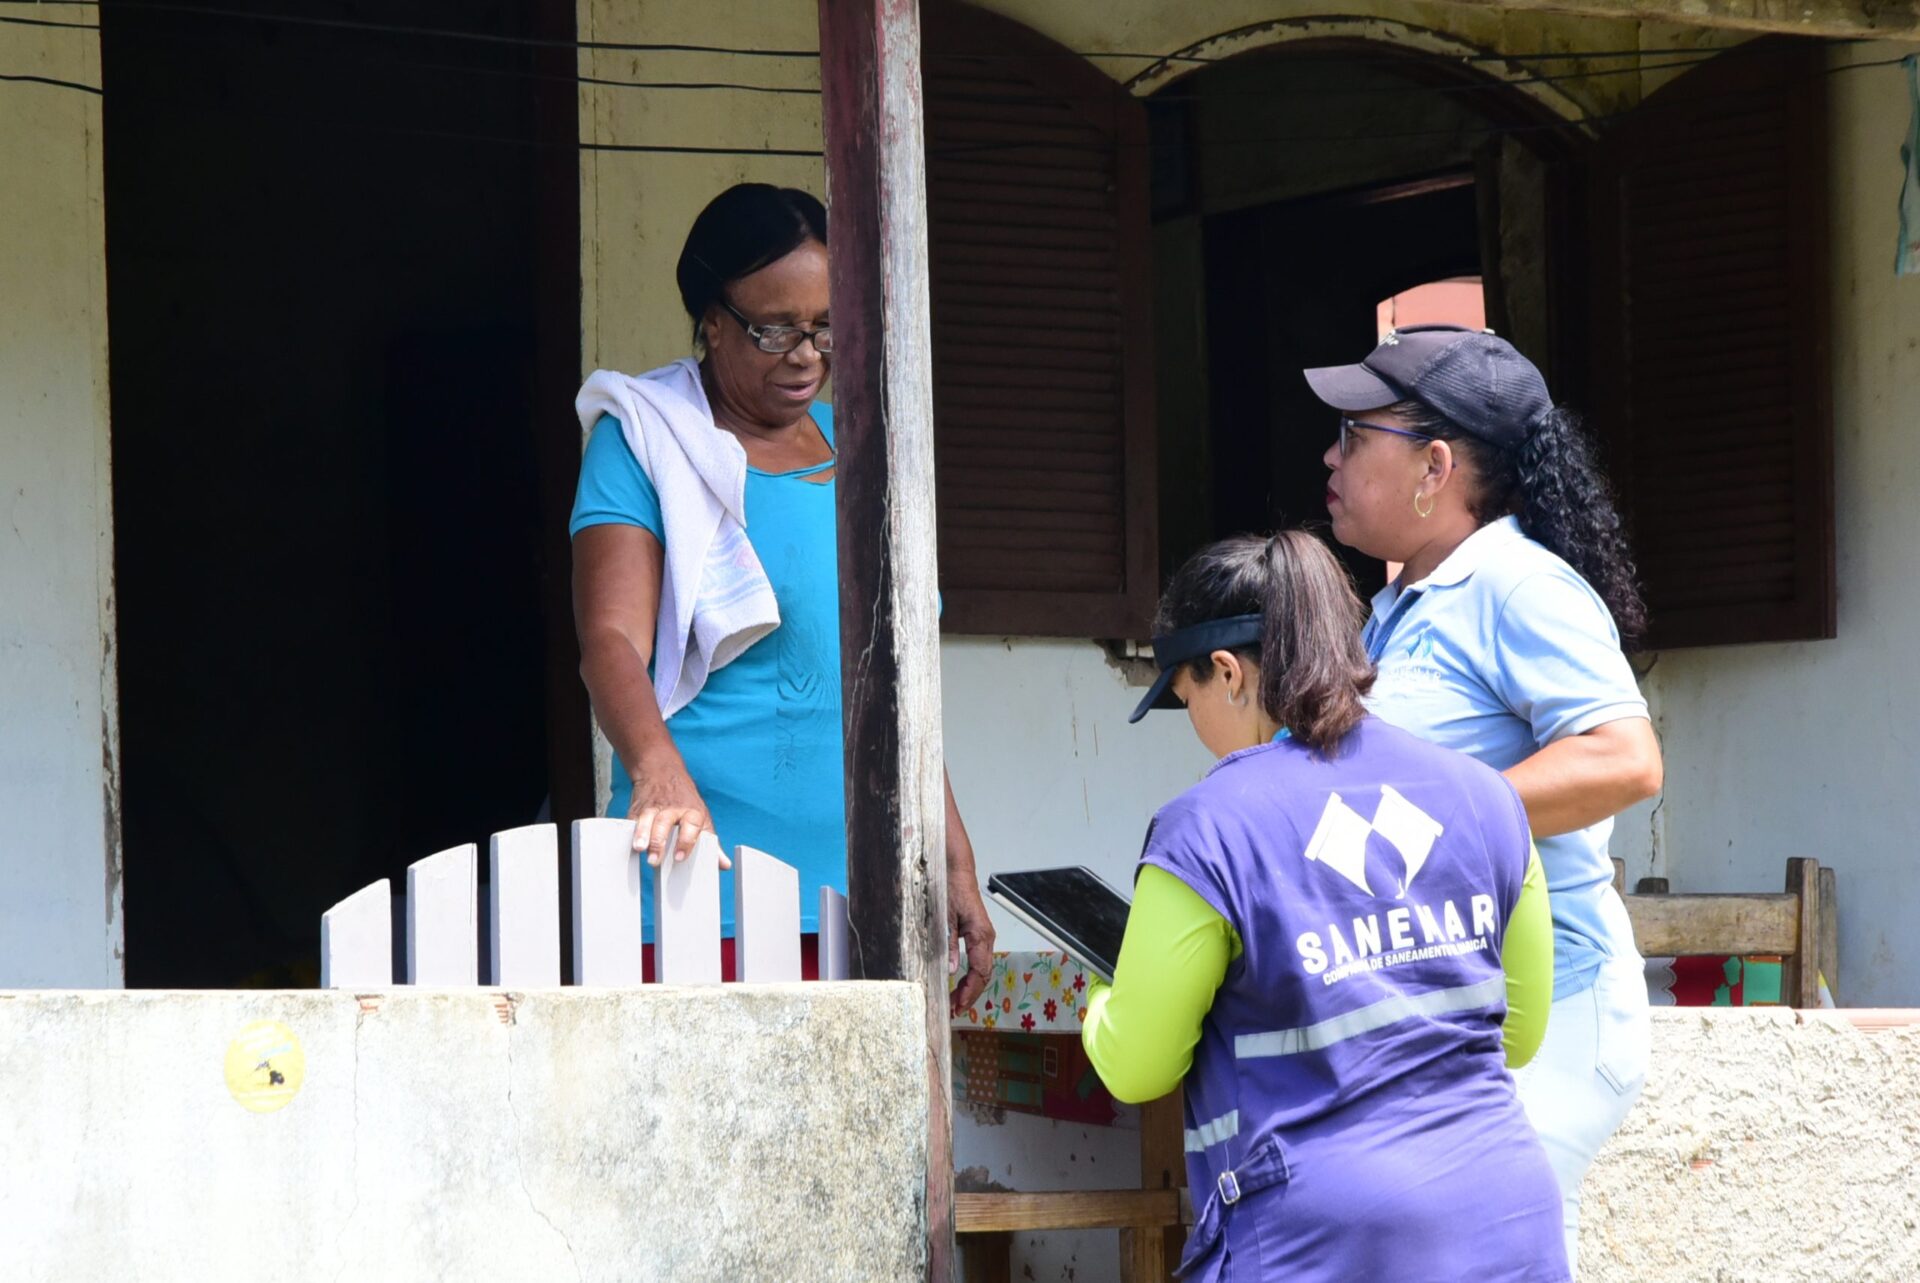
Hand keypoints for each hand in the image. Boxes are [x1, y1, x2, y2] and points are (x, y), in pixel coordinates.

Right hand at [626, 757, 729, 869]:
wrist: (663, 772)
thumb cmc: (686, 802)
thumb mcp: (701, 818)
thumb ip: (711, 843)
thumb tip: (725, 865)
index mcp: (692, 812)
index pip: (691, 826)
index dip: (686, 842)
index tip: (680, 857)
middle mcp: (673, 808)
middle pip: (665, 823)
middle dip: (659, 842)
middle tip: (654, 860)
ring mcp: (654, 807)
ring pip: (647, 820)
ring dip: (642, 834)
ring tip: (639, 848)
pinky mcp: (638, 808)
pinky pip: (632, 820)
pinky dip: (630, 831)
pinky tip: (627, 841)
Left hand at [947, 867, 995, 1013]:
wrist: (957, 869)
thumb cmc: (952, 888)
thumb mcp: (945, 918)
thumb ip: (949, 945)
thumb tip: (950, 970)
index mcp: (981, 935)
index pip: (980, 972)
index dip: (970, 992)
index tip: (958, 1006)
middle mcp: (986, 938)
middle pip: (983, 975)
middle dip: (970, 994)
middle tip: (954, 1011)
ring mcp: (984, 937)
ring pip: (982, 970)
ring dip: (971, 987)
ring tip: (957, 1002)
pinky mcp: (977, 934)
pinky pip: (978, 961)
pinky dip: (971, 976)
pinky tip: (960, 984)